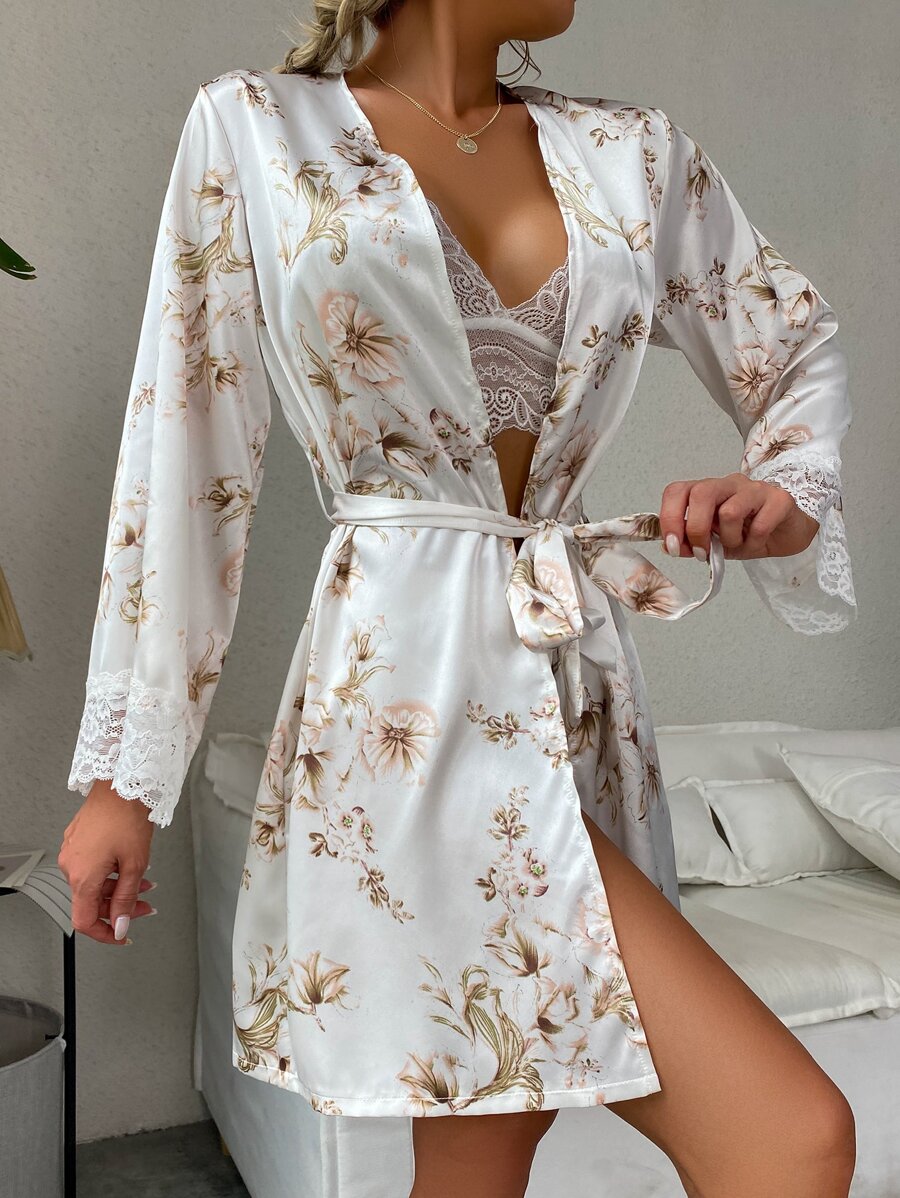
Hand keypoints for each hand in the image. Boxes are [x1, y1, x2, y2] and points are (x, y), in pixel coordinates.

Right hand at [58, 780, 156, 945]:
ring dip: (119, 888)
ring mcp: (72, 852)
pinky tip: (129, 866)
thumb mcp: (134, 865)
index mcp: (81, 877)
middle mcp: (70, 866)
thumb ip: (126, 899)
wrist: (122, 785)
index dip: (104, 934)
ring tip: (145, 882)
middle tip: (146, 905)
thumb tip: (119, 926)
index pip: (84, 921)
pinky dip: (111, 873)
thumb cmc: (127, 818)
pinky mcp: (77, 841)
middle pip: (92, 902)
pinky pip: (91, 867)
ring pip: (94, 884)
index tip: (121, 936)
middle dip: (120, 907)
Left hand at [659, 473, 819, 561]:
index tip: (673, 546)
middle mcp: (728, 484)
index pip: (677, 491)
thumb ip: (691, 543)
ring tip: (739, 544)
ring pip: (729, 511)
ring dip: (730, 539)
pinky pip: (759, 525)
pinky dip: (754, 543)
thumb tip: (669, 546)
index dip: (669, 518)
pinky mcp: (779, 499)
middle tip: (703, 553)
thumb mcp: (714, 543)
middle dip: (696, 530)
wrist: (788, 533)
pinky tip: (758, 542)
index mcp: (707, 491)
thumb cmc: (749, 533)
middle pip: (701, 493)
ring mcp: (754, 489)